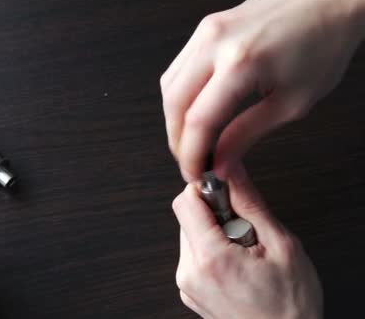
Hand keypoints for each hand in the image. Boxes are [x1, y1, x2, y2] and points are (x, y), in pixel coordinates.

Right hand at [161, 0, 364, 181]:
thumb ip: (246, 135)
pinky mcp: (206, 27)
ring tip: (193, 140)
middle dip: (177, 140)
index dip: (191, 154)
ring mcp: (207, 31)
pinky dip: (179, 95)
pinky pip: (178, 67)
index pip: (198, 120)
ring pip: (169, 85)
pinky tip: (193, 110)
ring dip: (175, 119)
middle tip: (191, 161)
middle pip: (175, 104)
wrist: (330, 0)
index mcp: (241, 63)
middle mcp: (216, 42)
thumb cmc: (323, 44)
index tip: (195, 173)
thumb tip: (221, 162)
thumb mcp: (291, 103)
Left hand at [172, 165, 322, 318]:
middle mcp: (190, 272)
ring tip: (245, 254)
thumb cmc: (290, 306)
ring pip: (191, 236)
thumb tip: (232, 169)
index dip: (206, 191)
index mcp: (211, 258)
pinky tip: (238, 267)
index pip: (185, 201)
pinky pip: (194, 257)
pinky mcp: (189, 291)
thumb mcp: (282, 246)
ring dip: (215, 235)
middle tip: (247, 234)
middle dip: (216, 215)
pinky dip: (213, 253)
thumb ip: (250, 203)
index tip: (228, 196)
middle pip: (188, 218)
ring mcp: (187, 285)